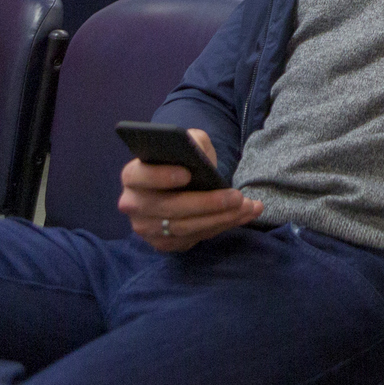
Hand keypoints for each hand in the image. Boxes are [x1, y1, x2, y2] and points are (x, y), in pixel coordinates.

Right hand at [119, 130, 260, 251]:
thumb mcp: (190, 143)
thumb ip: (193, 143)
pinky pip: (192, 239)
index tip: (187, 174)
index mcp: (133, 175)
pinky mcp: (162, 242)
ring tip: (249, 207)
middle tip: (237, 197)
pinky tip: (242, 216)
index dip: (160, 176)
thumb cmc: (185, 161)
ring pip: (184, 227)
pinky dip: (221, 227)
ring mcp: (146, 227)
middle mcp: (133, 204)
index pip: (139, 176)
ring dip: (221, 218)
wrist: (182, 184)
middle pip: (169, 208)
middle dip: (207, 203)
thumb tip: (198, 153)